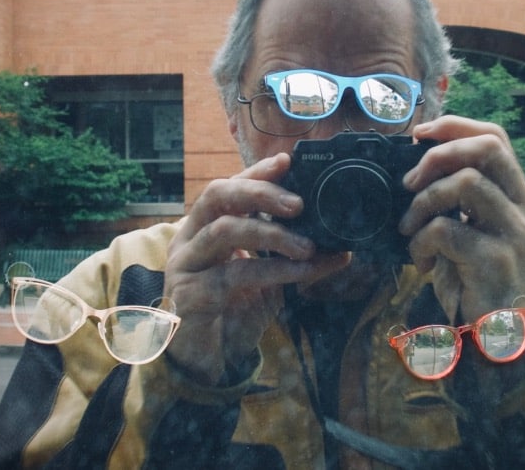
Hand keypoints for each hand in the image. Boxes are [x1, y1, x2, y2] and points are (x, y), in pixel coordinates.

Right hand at [163, 152, 349, 385]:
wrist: (205, 362)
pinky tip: (299, 271)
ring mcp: (185, 264)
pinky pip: (235, 273)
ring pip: (225, 230)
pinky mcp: (190, 294)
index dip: (256, 173)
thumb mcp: (268, 280)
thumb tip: (339, 246)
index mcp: (203, 227)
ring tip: (308, 245)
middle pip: (217, 195)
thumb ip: (292, 258)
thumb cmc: (233, 313)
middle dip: (261, 193)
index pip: (227, 187)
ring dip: (272, 234)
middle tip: (299, 204)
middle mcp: (188, 239)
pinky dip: (273, 269)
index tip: (287, 162)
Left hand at [399, 116, 524, 324]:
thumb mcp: (470, 229)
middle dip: (439, 155)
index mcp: (518, 196)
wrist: (495, 333)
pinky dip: (421, 241)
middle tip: (410, 182)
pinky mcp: (496, 260)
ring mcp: (515, 234)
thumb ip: (457, 198)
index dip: (456, 126)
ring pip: (466, 184)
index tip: (419, 134)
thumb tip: (415, 165)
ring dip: (424, 202)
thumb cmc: (475, 277)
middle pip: (488, 149)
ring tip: (409, 227)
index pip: (496, 138)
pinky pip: (448, 230)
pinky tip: (419, 260)